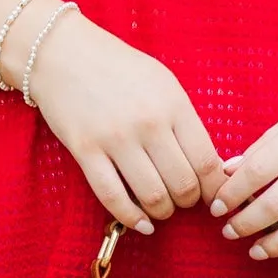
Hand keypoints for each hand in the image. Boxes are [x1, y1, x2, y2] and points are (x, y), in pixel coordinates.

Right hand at [29, 10, 227, 229]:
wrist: (63, 54)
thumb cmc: (118, 68)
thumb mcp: (164, 84)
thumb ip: (185, 122)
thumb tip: (209, 166)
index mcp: (174, 105)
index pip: (207, 162)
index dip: (214, 189)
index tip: (212, 197)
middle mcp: (148, 123)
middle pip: (183, 185)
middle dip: (188, 203)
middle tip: (183, 201)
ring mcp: (115, 139)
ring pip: (152, 196)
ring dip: (162, 212)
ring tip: (161, 209)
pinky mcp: (86, 151)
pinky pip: (113, 197)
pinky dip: (132, 217)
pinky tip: (141, 222)